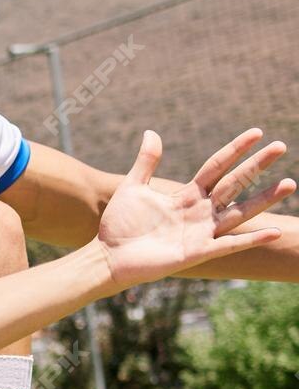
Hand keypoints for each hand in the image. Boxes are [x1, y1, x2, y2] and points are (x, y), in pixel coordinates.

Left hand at [97, 130, 292, 288]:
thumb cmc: (120, 225)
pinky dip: (251, 239)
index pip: (217, 167)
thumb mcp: (133, 187)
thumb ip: (146, 162)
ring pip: (240, 212)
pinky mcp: (197, 252)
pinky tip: (274, 231)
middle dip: (256, 166)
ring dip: (265, 199)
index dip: (235, 150)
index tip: (257, 133)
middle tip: (281, 146)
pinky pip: (229, 245)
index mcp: (187, 195)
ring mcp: (201, 232)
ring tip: (290, 183)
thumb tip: (151, 132)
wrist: (108, 257)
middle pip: (234, 183)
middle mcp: (200, 211)